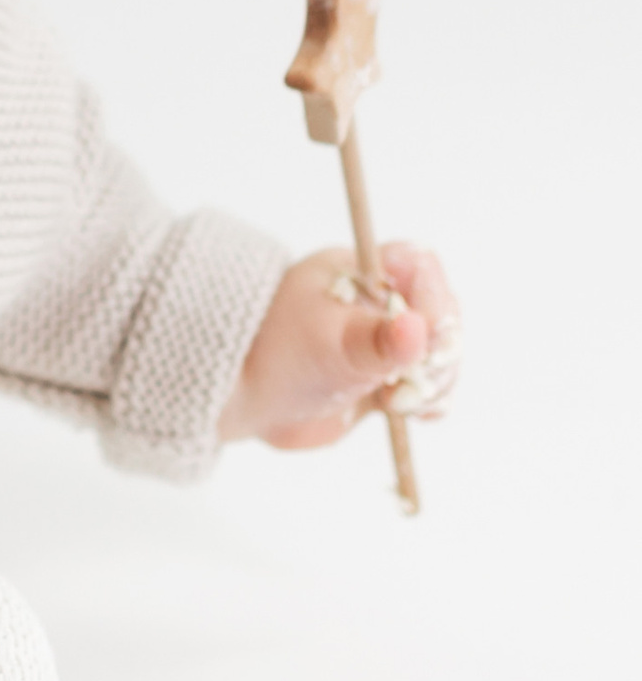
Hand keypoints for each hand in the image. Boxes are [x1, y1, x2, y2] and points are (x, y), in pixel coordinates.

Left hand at [219, 241, 461, 449]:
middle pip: (439, 314)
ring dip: (435, 380)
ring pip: (437, 354)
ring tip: (400, 400)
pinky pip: (426, 387)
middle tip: (414, 377)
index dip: (431, 297)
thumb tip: (417, 329)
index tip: (425, 331)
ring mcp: (382, 343)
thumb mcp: (326, 342)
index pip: (419, 267)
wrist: (241, 399)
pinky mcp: (383, 380)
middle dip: (438, 348)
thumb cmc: (274, 354)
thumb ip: (375, 340)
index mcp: (361, 271)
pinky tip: (418, 413)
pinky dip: (429, 401)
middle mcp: (377, 303)